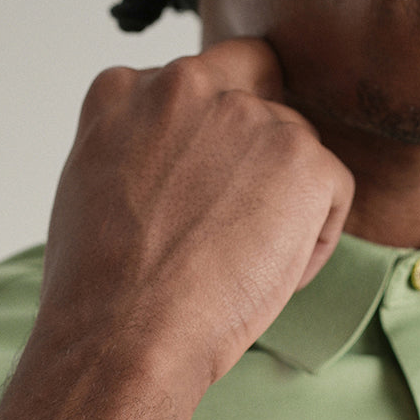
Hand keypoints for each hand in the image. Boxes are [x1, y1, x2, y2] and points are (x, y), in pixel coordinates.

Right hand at [0, 38, 354, 419]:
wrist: (123, 335)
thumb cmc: (98, 290)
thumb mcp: (88, 189)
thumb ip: (134, 149)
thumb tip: (171, 163)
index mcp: (126, 90)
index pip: (194, 88)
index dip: (205, 143)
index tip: (195, 196)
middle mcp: (187, 84)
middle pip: (254, 96)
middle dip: (253, 156)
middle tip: (229, 229)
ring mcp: (247, 116)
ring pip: (294, 148)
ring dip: (282, 202)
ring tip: (236, 265)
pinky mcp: (301, 158)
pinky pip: (331, 191)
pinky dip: (312, 240)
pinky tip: (264, 276)